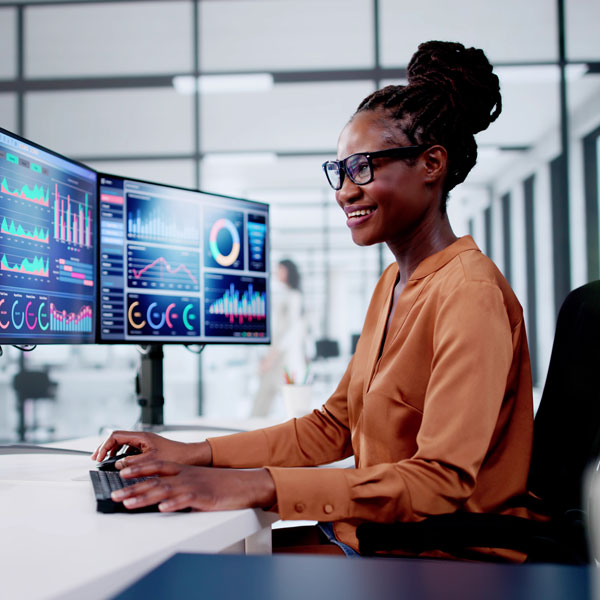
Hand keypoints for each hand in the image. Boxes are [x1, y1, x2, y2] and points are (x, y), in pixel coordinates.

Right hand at [91, 431, 211, 468]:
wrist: (191, 457)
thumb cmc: (175, 456)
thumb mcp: (150, 461)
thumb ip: (132, 463)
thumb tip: (117, 465)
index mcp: (142, 436)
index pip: (116, 436)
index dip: (104, 446)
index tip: (99, 457)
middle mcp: (142, 438)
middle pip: (118, 439)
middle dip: (106, 448)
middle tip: (97, 459)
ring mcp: (146, 443)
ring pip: (124, 445)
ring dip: (114, 453)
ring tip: (107, 463)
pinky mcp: (149, 450)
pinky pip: (131, 451)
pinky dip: (123, 457)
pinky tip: (122, 467)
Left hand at [112, 460, 275, 512]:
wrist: (245, 483)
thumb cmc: (220, 484)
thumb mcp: (196, 480)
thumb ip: (178, 485)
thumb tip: (158, 495)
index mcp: (182, 470)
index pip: (156, 466)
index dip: (137, 469)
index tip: (120, 472)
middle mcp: (185, 476)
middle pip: (154, 479)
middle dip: (132, 487)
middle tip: (114, 494)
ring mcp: (194, 485)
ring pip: (165, 490)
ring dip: (145, 496)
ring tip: (128, 503)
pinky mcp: (204, 497)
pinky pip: (187, 500)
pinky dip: (174, 504)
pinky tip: (163, 508)